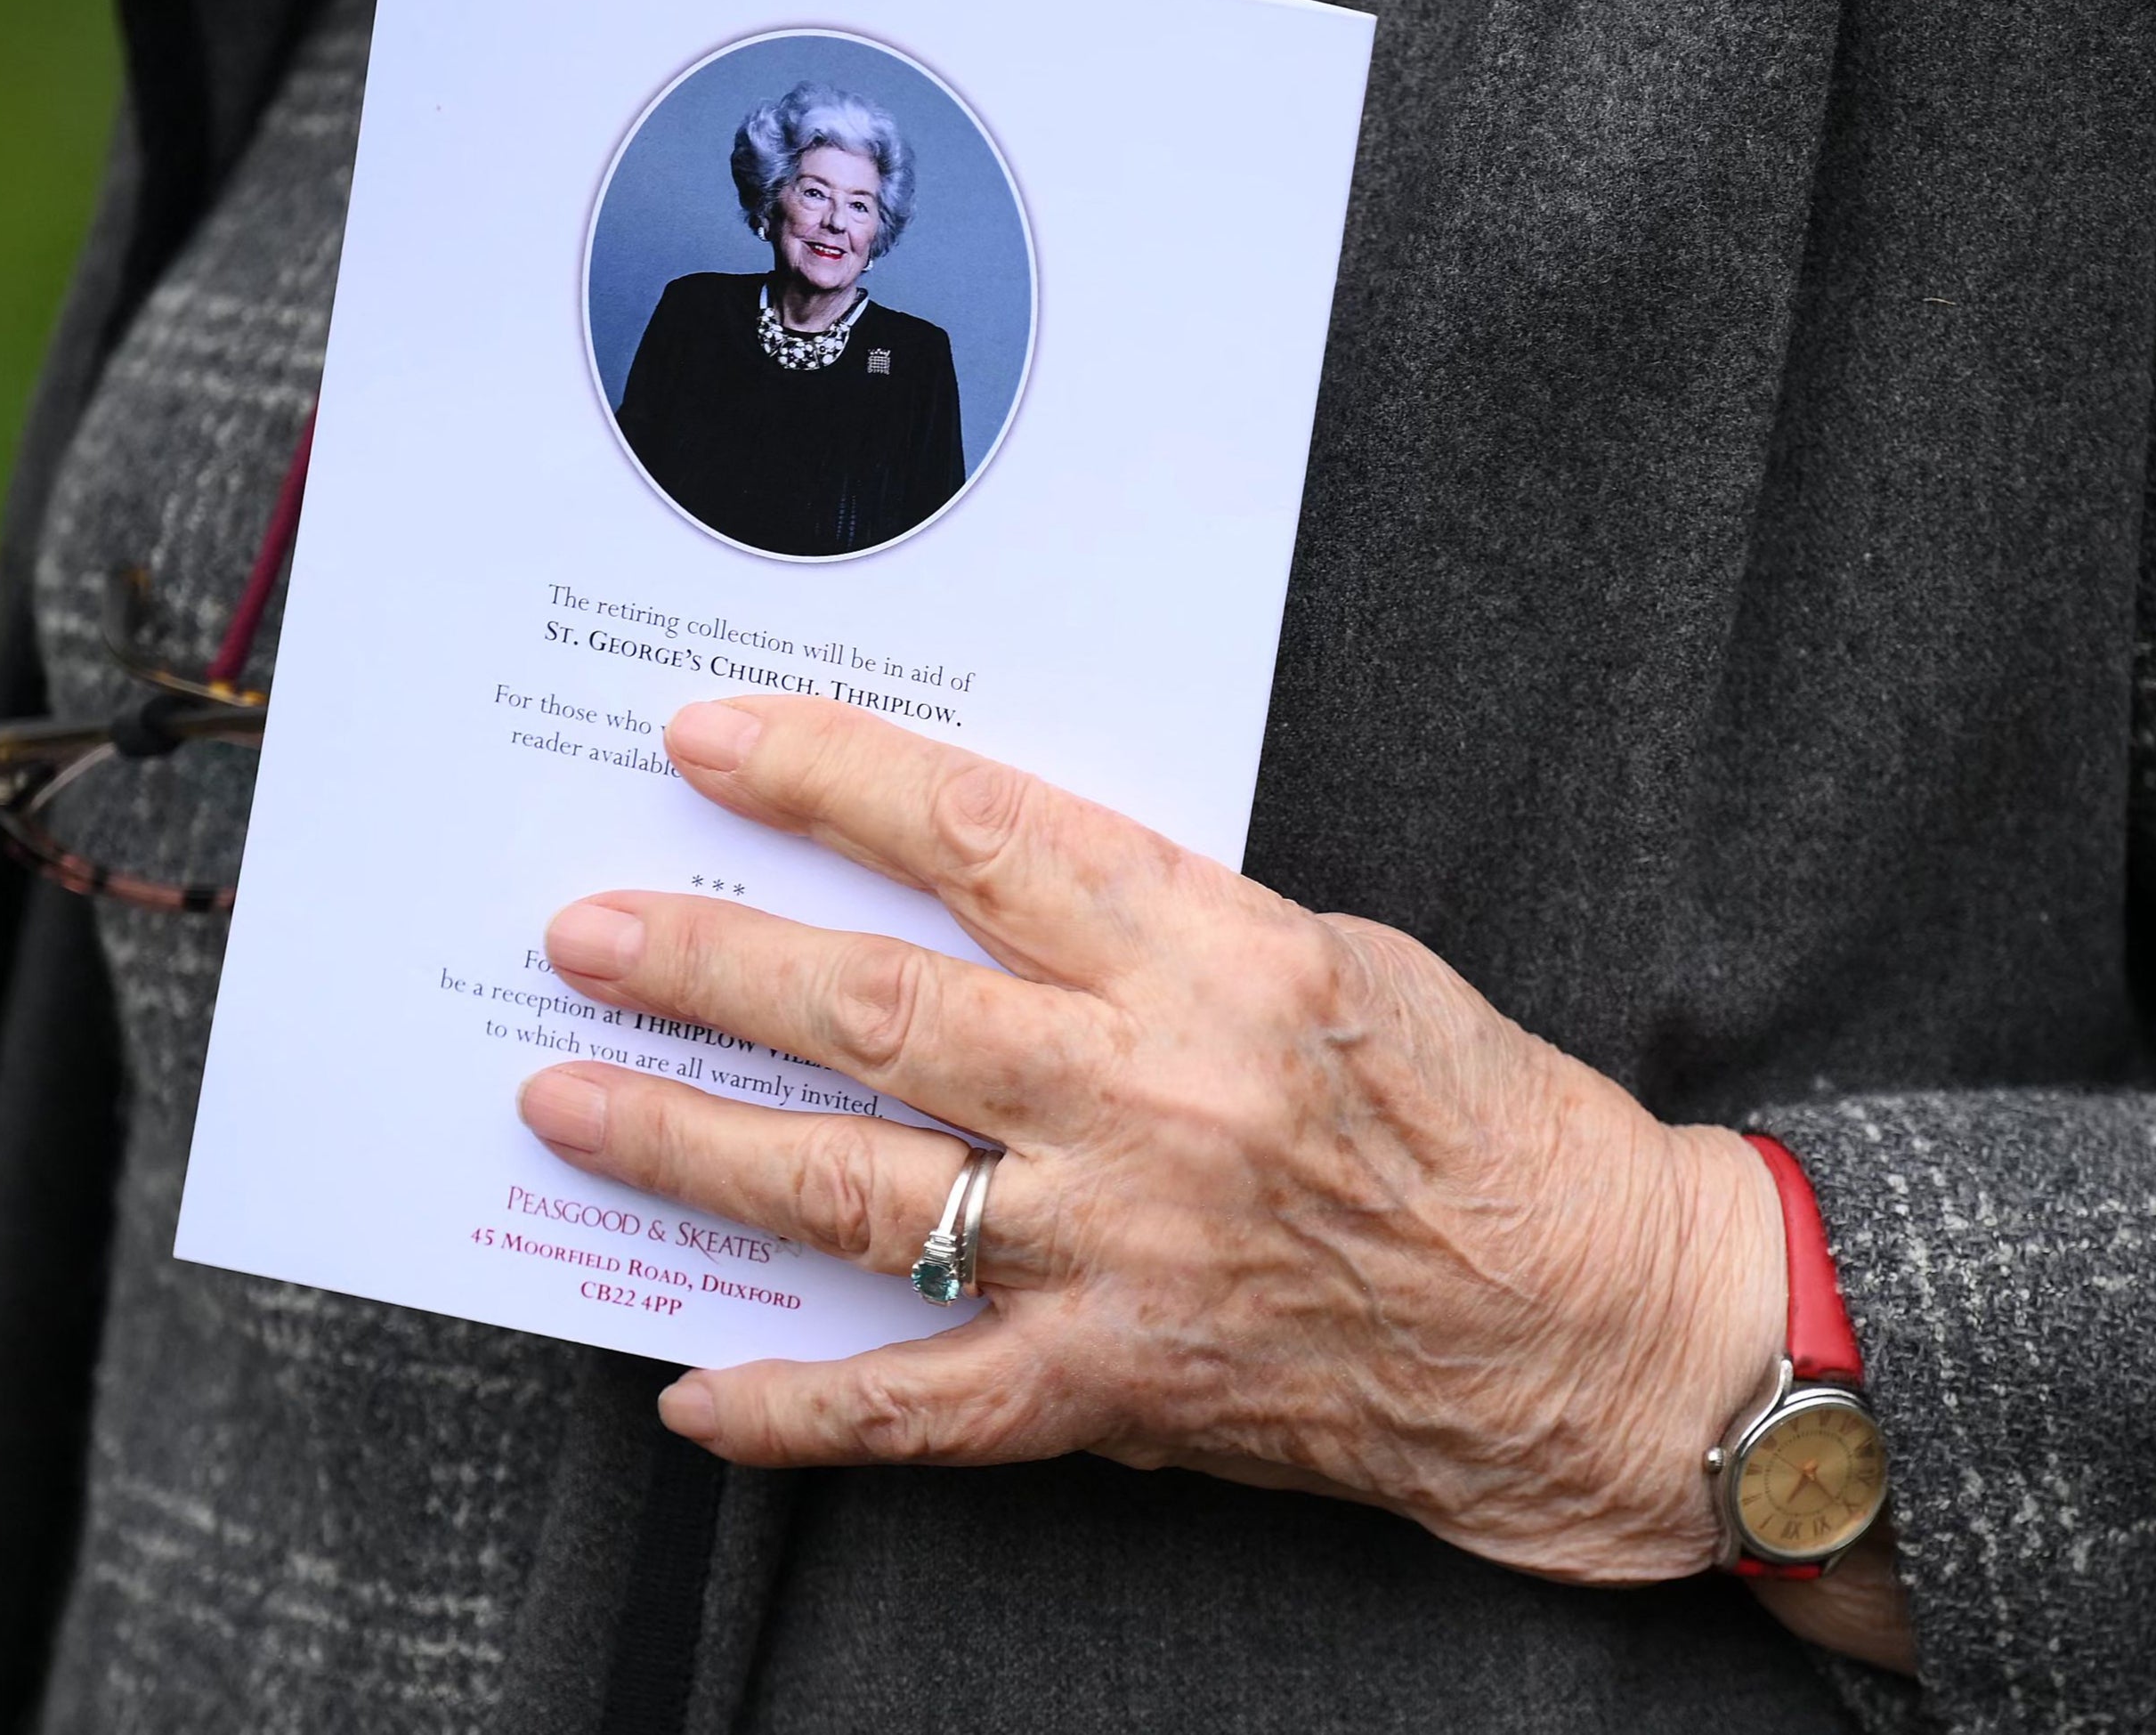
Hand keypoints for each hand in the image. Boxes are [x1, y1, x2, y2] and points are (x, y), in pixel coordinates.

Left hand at [522, 695, 1898, 1635]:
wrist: (1586, 1319)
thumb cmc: (1476, 1114)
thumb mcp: (1330, 951)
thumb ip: (1156, 925)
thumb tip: (983, 885)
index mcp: (1210, 956)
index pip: (976, 840)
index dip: (827, 781)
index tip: (711, 746)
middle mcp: (1146, 1096)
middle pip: (876, 1011)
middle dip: (707, 961)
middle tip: (586, 929)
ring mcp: (1118, 1252)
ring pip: (858, 1193)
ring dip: (695, 1143)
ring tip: (568, 1098)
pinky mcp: (1117, 1387)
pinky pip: (922, 1409)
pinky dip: (796, 1407)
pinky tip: (689, 1391)